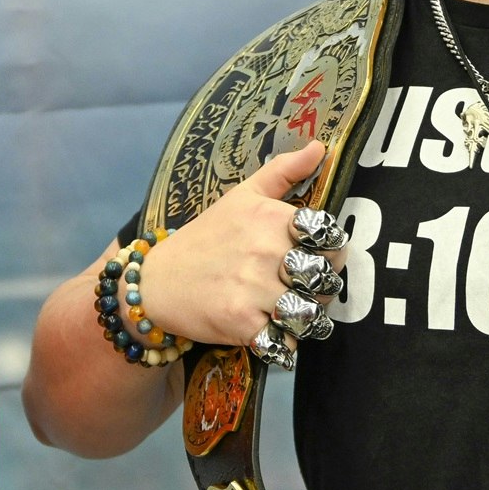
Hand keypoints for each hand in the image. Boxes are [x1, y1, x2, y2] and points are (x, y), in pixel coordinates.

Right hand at [138, 141, 337, 346]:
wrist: (156, 282)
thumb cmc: (206, 237)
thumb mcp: (242, 196)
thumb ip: (284, 171)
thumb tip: (320, 146)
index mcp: (271, 218)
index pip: (331, 237)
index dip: (330, 250)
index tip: (313, 255)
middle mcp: (265, 251)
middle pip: (326, 278)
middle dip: (321, 287)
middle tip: (302, 288)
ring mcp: (253, 288)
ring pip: (312, 313)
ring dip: (307, 318)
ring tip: (291, 311)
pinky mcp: (241, 324)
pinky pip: (286, 341)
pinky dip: (283, 342)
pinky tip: (270, 331)